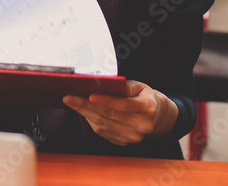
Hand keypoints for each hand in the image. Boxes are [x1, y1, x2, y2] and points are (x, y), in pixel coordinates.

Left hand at [63, 80, 178, 145]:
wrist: (158, 118)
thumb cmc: (145, 97)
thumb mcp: (141, 87)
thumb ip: (126, 86)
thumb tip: (107, 84)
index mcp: (148, 108)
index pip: (123, 105)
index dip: (105, 100)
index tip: (89, 95)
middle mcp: (142, 126)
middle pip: (109, 116)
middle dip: (86, 106)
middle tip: (69, 97)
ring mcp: (133, 137)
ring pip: (103, 125)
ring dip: (85, 114)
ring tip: (72, 102)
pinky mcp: (124, 143)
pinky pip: (103, 132)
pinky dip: (91, 122)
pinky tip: (83, 112)